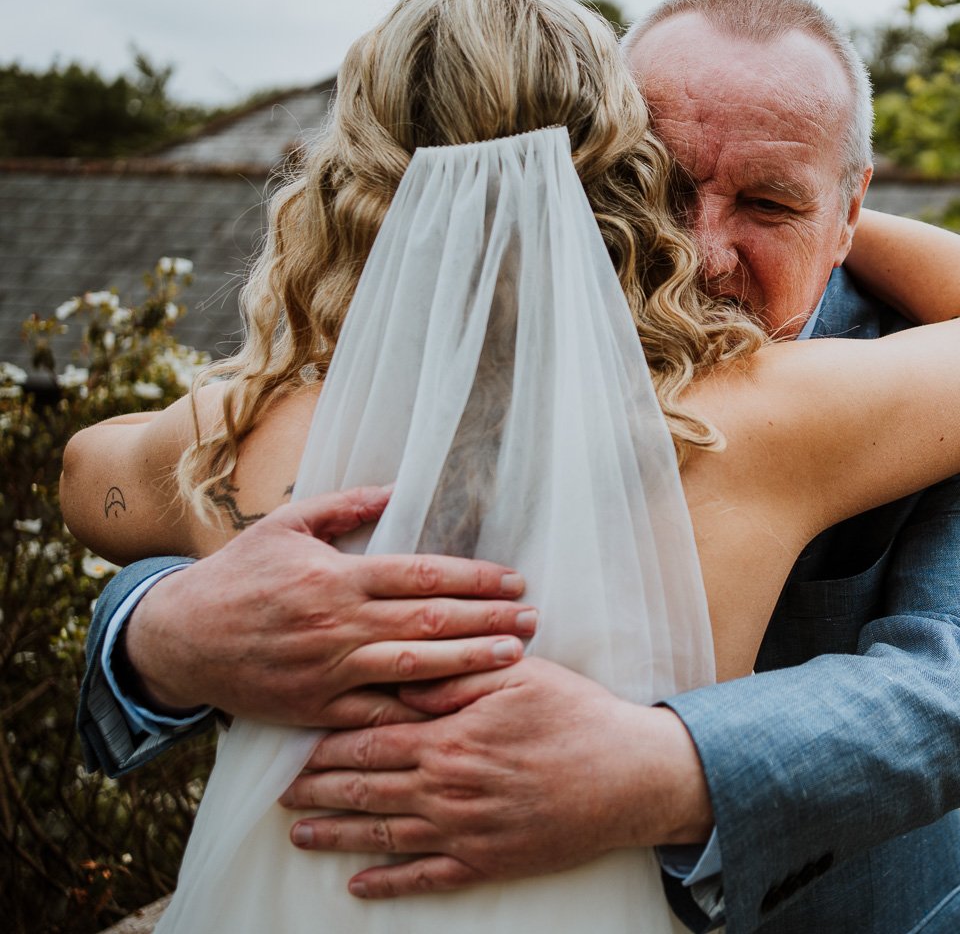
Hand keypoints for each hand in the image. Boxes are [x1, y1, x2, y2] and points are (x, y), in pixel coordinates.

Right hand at [125, 485, 535, 727]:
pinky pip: (377, 716)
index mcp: (335, 577)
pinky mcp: (316, 709)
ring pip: (412, 668)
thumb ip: (346, 506)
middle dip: (488, 620)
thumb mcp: (286, 525)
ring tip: (515, 657)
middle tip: (534, 619)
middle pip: (429, 621)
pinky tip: (460, 707)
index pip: (421, 575)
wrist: (178, 638)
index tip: (514, 580)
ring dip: (469, 663)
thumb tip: (399, 489)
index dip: (473, 579)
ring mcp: (328, 671)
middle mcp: (337, 624)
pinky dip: (420, 712)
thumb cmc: (239, 574)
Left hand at [278, 657, 713, 897]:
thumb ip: (454, 677)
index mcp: (449, 737)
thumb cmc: (578, 717)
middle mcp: (446, 787)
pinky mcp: (485, 861)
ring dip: (336, 835)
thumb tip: (401, 678)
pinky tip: (358, 885)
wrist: (631, 775)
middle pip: (363, 789)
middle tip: (278, 790)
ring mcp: (463, 830)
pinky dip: (387, 883)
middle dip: (315, 789)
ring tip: (299, 834)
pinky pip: (424, 878)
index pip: (369, 741)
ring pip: (382, 835)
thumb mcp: (519, 676)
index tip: (292, 745)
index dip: (325, 745)